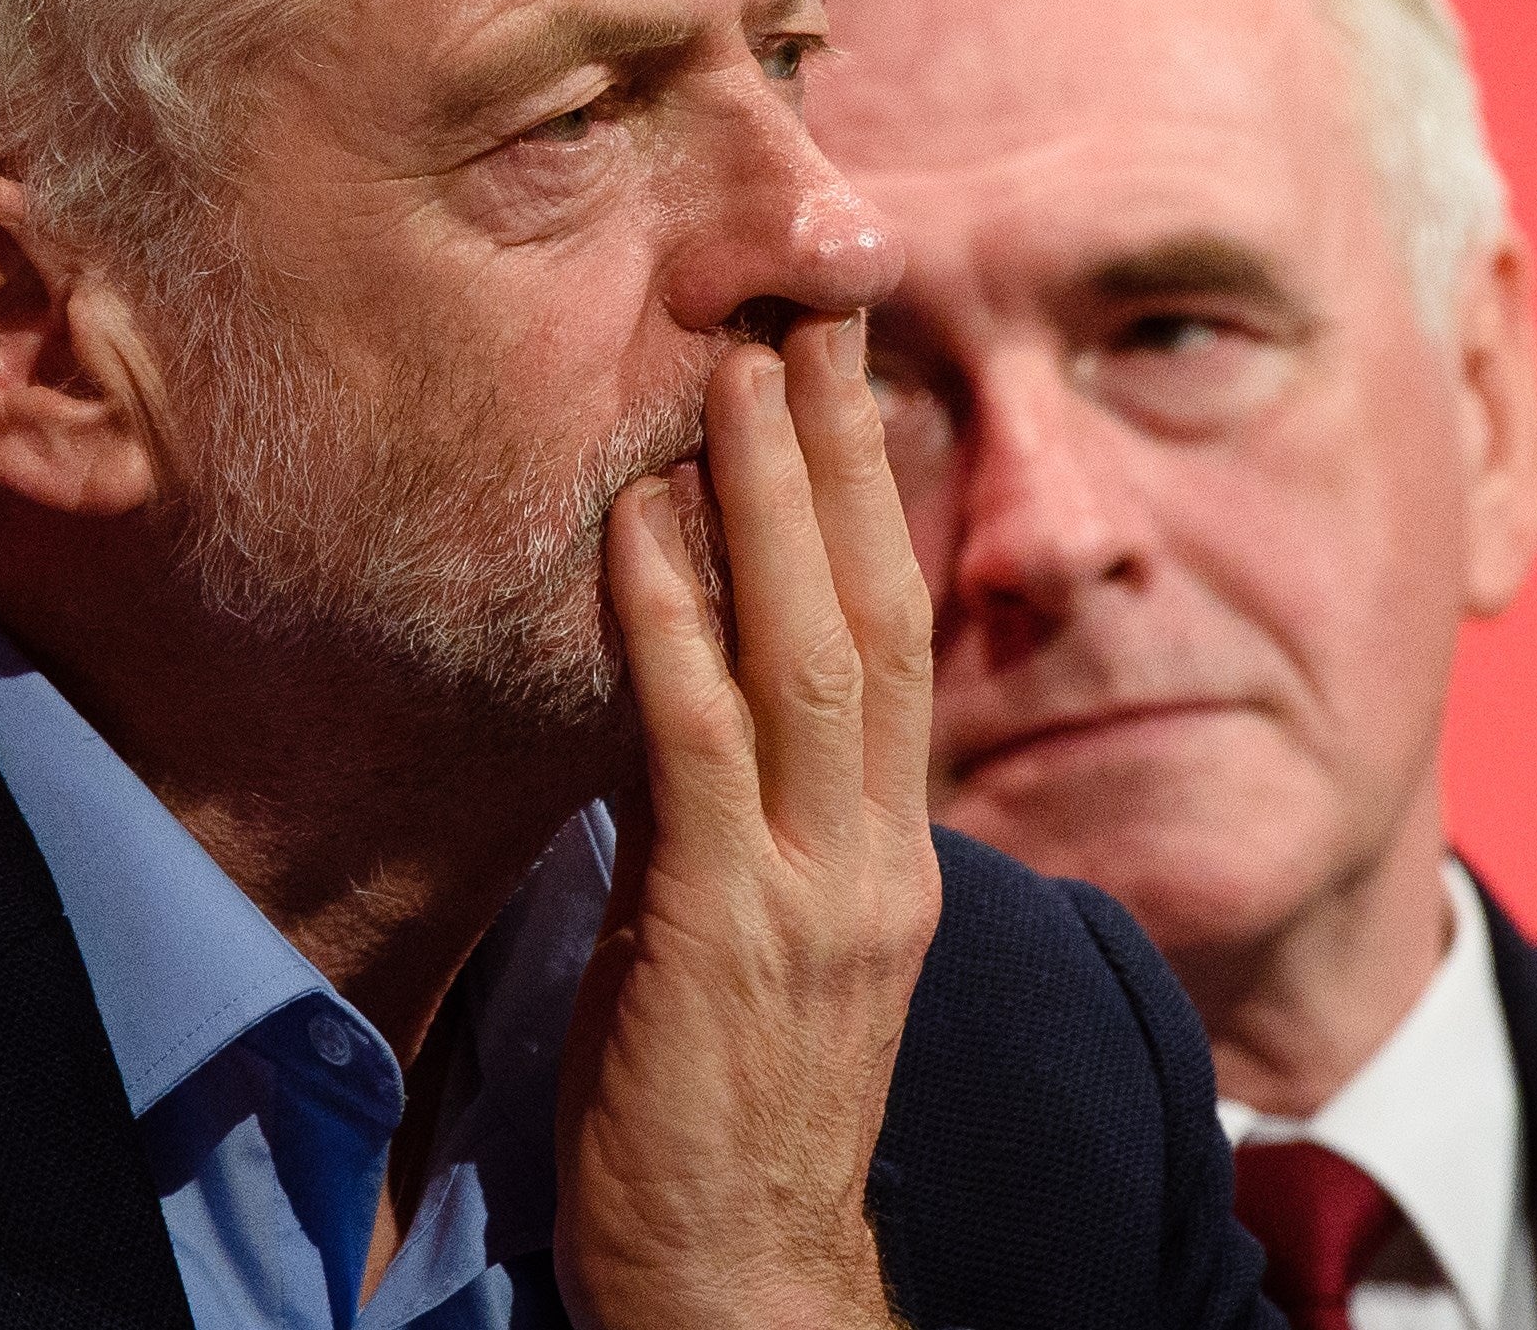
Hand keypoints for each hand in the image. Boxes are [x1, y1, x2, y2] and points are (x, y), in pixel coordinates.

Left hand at [554, 312, 941, 1329]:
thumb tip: (679, 685)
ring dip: (775, 499)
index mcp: (890, 852)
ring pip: (816, 654)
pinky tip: (639, 525)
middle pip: (883, 611)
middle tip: (812, 304)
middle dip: (849, 451)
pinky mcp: (727, 936)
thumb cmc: (722, 1112)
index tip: (841, 375)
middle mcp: (879, 855)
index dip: (875, 500)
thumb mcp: (752, 939)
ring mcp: (817, 894)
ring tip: (740, 362)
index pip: (898, 640)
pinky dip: (671, 628)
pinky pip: (700, 750)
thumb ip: (735, 814)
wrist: (740, 1285)